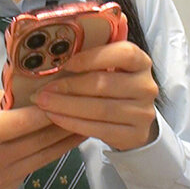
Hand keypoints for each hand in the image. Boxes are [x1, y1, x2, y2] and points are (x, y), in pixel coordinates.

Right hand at [0, 90, 85, 188]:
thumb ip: (11, 98)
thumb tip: (45, 89)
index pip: (25, 121)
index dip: (49, 110)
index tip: (68, 98)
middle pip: (39, 140)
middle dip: (65, 124)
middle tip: (86, 110)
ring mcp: (0, 178)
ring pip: (44, 157)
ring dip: (66, 141)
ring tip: (85, 126)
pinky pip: (36, 167)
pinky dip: (51, 153)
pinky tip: (63, 142)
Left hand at [31, 41, 158, 150]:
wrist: (133, 119)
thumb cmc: (113, 84)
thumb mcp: (110, 66)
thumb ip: (92, 58)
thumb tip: (55, 54)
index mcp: (141, 61)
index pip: (123, 54)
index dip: (93, 58)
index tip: (66, 64)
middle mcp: (146, 86)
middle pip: (104, 84)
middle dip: (69, 86)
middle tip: (43, 90)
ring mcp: (143, 112)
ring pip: (100, 109)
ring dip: (67, 106)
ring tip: (44, 103)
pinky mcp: (135, 134)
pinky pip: (99, 129)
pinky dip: (73, 123)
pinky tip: (56, 117)